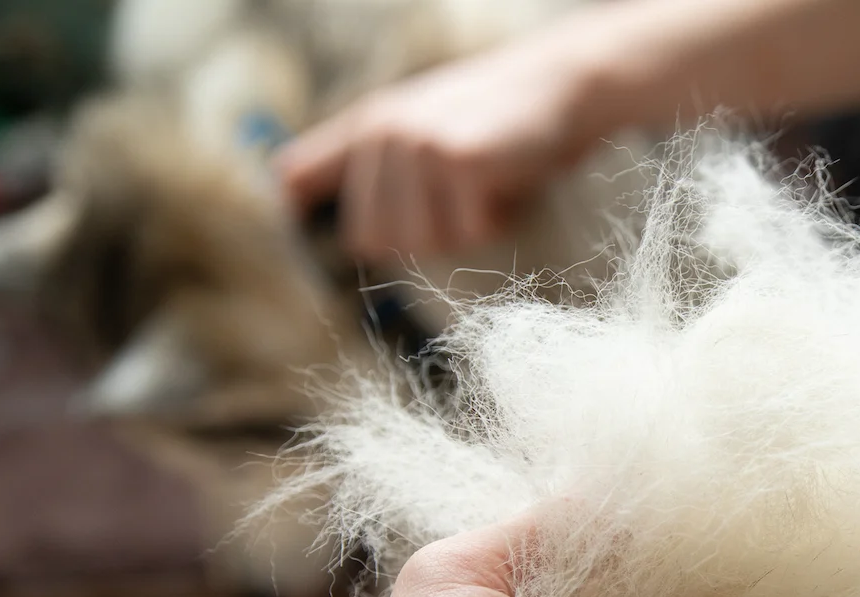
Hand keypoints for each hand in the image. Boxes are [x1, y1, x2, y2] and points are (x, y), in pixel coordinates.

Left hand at [276, 20, 611, 258]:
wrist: (563, 87)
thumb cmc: (502, 123)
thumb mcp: (424, 135)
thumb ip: (373, 172)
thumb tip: (320, 216)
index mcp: (364, 125)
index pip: (296, 180)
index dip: (306, 223)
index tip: (347, 246)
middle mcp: (380, 132)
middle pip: (373, 239)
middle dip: (426, 236)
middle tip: (462, 201)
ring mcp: (416, 145)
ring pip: (423, 243)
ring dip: (465, 232)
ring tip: (486, 189)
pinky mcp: (456, 160)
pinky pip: (469, 233)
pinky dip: (497, 222)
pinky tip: (507, 186)